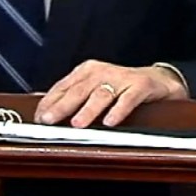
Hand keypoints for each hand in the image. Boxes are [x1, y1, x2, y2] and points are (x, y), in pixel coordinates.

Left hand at [34, 60, 187, 128]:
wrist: (157, 79)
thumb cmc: (120, 85)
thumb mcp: (94, 86)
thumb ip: (74, 97)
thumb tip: (48, 113)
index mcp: (86, 71)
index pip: (62, 86)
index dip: (49, 102)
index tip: (38, 117)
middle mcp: (101, 72)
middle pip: (78, 90)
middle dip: (61, 107)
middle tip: (49, 120)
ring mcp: (121, 78)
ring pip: (101, 95)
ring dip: (88, 110)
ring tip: (77, 124)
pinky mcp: (139, 86)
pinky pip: (127, 99)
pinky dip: (118, 111)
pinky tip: (110, 121)